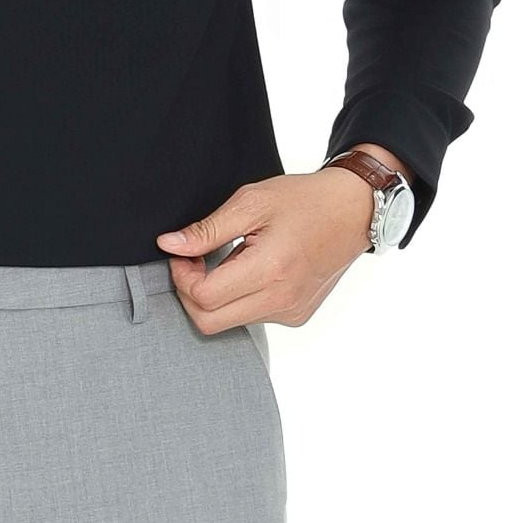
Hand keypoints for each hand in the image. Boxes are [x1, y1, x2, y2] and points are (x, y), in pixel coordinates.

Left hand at [154, 167, 375, 335]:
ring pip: (229, 322)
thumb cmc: (305, 200)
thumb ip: (207, 229)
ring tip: (231, 257)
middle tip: (196, 260)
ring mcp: (291, 313)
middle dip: (190, 293)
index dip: (182, 277)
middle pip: (210, 321)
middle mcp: (282, 300)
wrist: (353, 212)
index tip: (183, 253)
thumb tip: (169, 245)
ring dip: (215, 296)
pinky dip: (238, 299)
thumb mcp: (251, 202)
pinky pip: (252, 318)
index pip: (204, 297)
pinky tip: (249, 269)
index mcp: (270, 270)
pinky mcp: (296, 316)